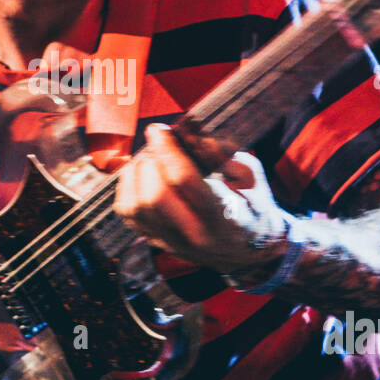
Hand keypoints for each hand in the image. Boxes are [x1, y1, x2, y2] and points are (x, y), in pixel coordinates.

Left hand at [114, 124, 290, 275]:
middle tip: (157, 145)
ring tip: (148, 159)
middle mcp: (194, 235)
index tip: (159, 129)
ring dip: (134, 175)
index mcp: (223, 216)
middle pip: (153, 197)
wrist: (249, 249)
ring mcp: (173, 242)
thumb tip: (188, 131)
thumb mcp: (250, 174)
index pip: (183, 180)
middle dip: (149, 162)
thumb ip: (220, 152)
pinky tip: (139, 174)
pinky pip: (127, 215)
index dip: (166, 150)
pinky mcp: (158, 242)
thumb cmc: (252, 205)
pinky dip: (127, 188)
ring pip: (134, 207)